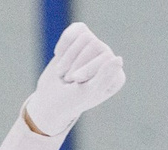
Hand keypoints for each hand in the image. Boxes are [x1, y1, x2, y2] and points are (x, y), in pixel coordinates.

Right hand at [23, 22, 124, 136]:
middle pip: (95, 44)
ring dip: (67, 57)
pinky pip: (74, 30)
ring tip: (64, 72)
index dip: (86, 70)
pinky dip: (63, 45)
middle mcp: (109, 60)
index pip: (106, 59)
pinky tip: (60, 57)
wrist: (48, 99)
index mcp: (116, 77)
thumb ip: (104, 78)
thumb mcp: (86, 92)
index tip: (76, 83)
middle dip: (75, 63)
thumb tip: (119, 59)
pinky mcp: (82, 38)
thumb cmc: (69, 100)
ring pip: (85, 37)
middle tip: (68, 79)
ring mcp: (96, 48)